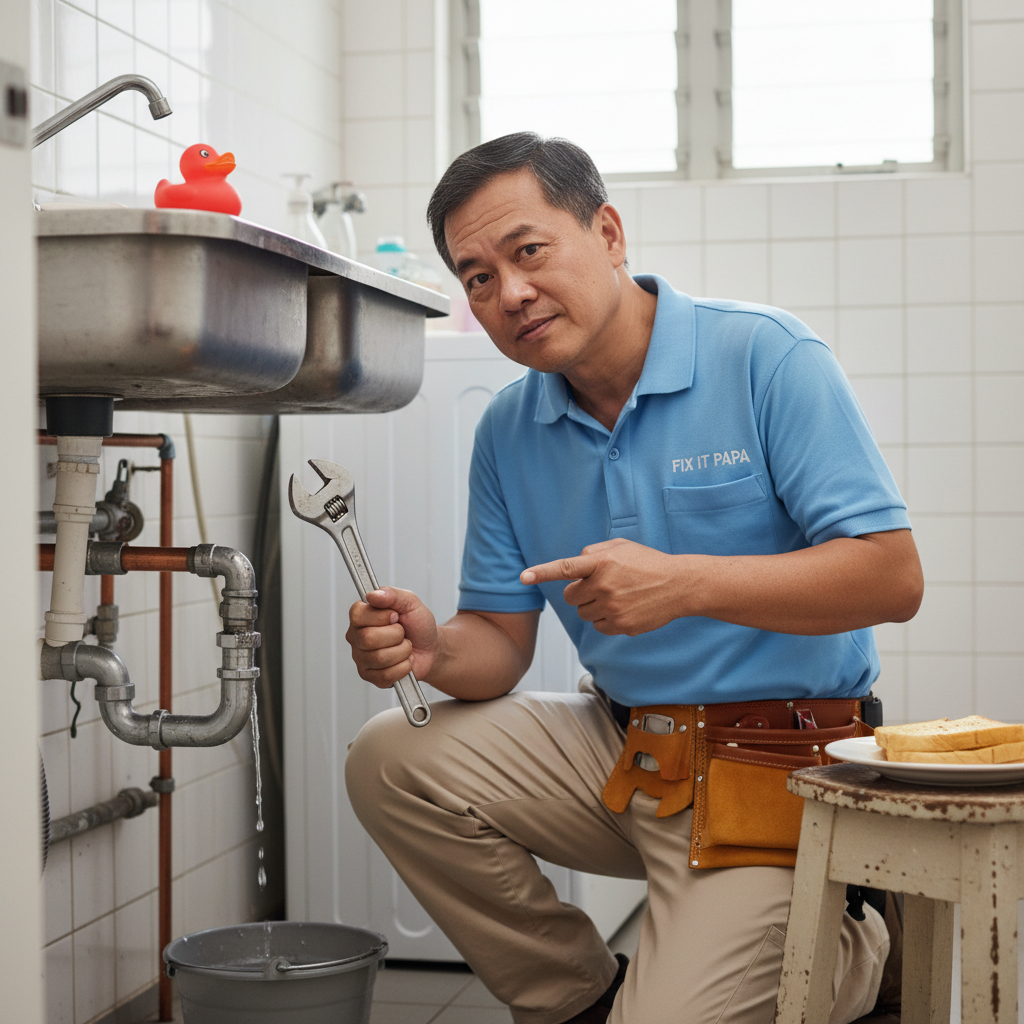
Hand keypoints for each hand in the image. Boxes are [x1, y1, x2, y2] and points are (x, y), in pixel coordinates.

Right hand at [345, 587, 438, 687]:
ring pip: (379, 658)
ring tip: (405, 647)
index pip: (358, 615)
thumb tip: (372, 595)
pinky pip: (385, 675)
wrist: (431, 648)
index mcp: (362, 616)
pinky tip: (404, 661)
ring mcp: (361, 658)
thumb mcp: (411, 603)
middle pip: (368, 638)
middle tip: (402, 633)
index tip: (395, 616)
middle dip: (396, 635)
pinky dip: (403, 667)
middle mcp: (357, 637)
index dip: (381, 617)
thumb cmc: (418, 625)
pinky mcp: (370, 677)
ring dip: (402, 651)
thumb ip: (392, 594)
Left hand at [521, 538, 687, 635]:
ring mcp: (613, 608)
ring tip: (617, 595)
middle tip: (600, 586)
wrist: (680, 585)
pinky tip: (625, 608)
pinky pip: (598, 627)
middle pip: (570, 597)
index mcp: (603, 562)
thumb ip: (593, 553)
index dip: (542, 572)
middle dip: (579, 592)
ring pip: (583, 613)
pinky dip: (606, 619)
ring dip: (593, 606)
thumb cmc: (648, 563)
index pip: (566, 568)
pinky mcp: (621, 626)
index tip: (523, 577)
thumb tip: (574, 566)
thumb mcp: (621, 546)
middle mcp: (605, 585)